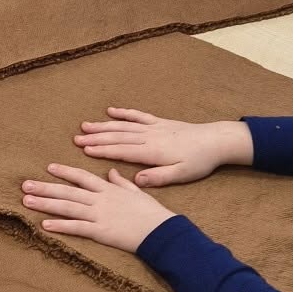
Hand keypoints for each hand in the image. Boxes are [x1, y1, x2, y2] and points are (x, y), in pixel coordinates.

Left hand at [20, 164, 172, 252]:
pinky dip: (60, 226)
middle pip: (68, 191)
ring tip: (27, 201)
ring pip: (67, 207)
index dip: (65, 172)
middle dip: (45, 187)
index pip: (82, 176)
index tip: (49, 167)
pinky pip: (77, 228)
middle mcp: (100, 199)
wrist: (162, 231)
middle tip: (25, 185)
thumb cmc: (152, 212)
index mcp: (109, 189)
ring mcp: (99, 215)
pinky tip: (45, 224)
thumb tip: (111, 171)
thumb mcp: (137, 192)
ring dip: (46, 204)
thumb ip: (121, 181)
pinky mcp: (100, 232)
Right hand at [73, 109, 252, 186]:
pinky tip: (110, 111)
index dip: (102, 150)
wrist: (216, 141)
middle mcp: (149, 136)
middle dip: (96, 137)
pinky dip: (123, 113)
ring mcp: (153, 127)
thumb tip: (135, 180)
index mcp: (153, 152)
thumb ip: (158, 177)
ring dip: (103, 125)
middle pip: (118, 136)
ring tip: (85, 125)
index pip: (122, 151)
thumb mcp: (181, 175)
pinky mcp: (159, 122)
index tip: (84, 149)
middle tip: (76, 138)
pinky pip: (138, 115)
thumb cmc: (199, 161)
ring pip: (123, 125)